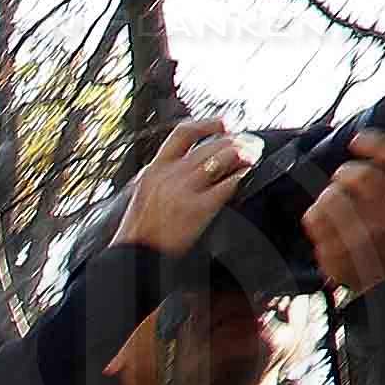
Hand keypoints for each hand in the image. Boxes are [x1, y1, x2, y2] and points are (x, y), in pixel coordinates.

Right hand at [113, 116, 255, 255]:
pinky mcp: (197, 209)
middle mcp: (169, 175)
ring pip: (221, 159)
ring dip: (243, 154)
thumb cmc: (137, 236)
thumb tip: (181, 168)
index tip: (223, 124)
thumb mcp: (141, 197)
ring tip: (253, 155)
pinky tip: (246, 176)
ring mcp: (183, 191)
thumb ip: (161, 179)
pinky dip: (240, 177)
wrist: (131, 261)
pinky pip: (226, 185)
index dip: (207, 124)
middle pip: (210, 145)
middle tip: (250, 143)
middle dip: (236, 141)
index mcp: (153, 170)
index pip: (182, 133)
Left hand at [305, 129, 384, 296]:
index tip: (359, 141)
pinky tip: (328, 222)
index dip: (377, 143)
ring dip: (330, 195)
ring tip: (339, 205)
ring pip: (333, 195)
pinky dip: (316, 215)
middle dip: (346, 173)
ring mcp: (368, 234)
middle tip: (345, 181)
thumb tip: (372, 145)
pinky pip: (315, 218)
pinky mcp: (342, 251)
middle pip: (360, 174)